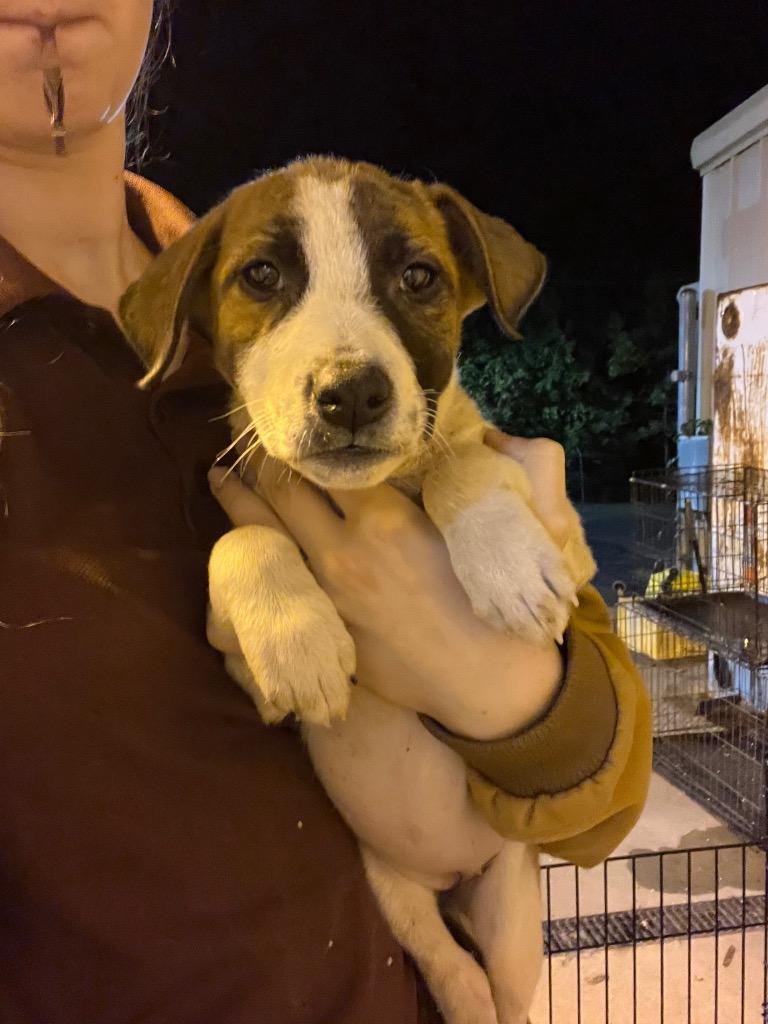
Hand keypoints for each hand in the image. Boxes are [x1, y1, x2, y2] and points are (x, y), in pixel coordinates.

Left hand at [208, 434, 566, 739]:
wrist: (479, 675)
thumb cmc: (485, 596)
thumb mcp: (462, 526)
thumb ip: (427, 483)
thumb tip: (402, 449)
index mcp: (384, 518)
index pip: (325, 464)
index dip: (305, 438)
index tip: (293, 423)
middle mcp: (342, 552)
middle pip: (283, 491)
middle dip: (260, 460)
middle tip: (249, 440)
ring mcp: (325, 594)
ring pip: (265, 534)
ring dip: (238, 501)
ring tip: (220, 475)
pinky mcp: (320, 627)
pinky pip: (274, 582)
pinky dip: (254, 555)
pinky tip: (242, 541)